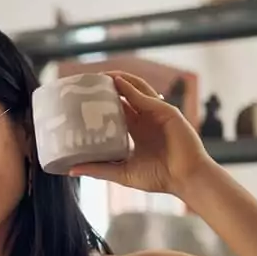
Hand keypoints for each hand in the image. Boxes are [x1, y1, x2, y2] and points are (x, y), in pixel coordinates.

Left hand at [69, 72, 213, 195]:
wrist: (186, 180)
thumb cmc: (160, 178)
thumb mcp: (122, 173)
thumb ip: (99, 169)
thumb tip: (71, 170)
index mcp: (137, 130)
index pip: (117, 110)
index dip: (102, 103)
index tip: (83, 99)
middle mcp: (146, 119)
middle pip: (125, 96)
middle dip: (108, 87)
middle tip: (87, 83)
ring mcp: (157, 114)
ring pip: (136, 90)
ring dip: (119, 80)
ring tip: (100, 75)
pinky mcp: (166, 112)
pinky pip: (146, 97)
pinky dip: (131, 89)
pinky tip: (117, 83)